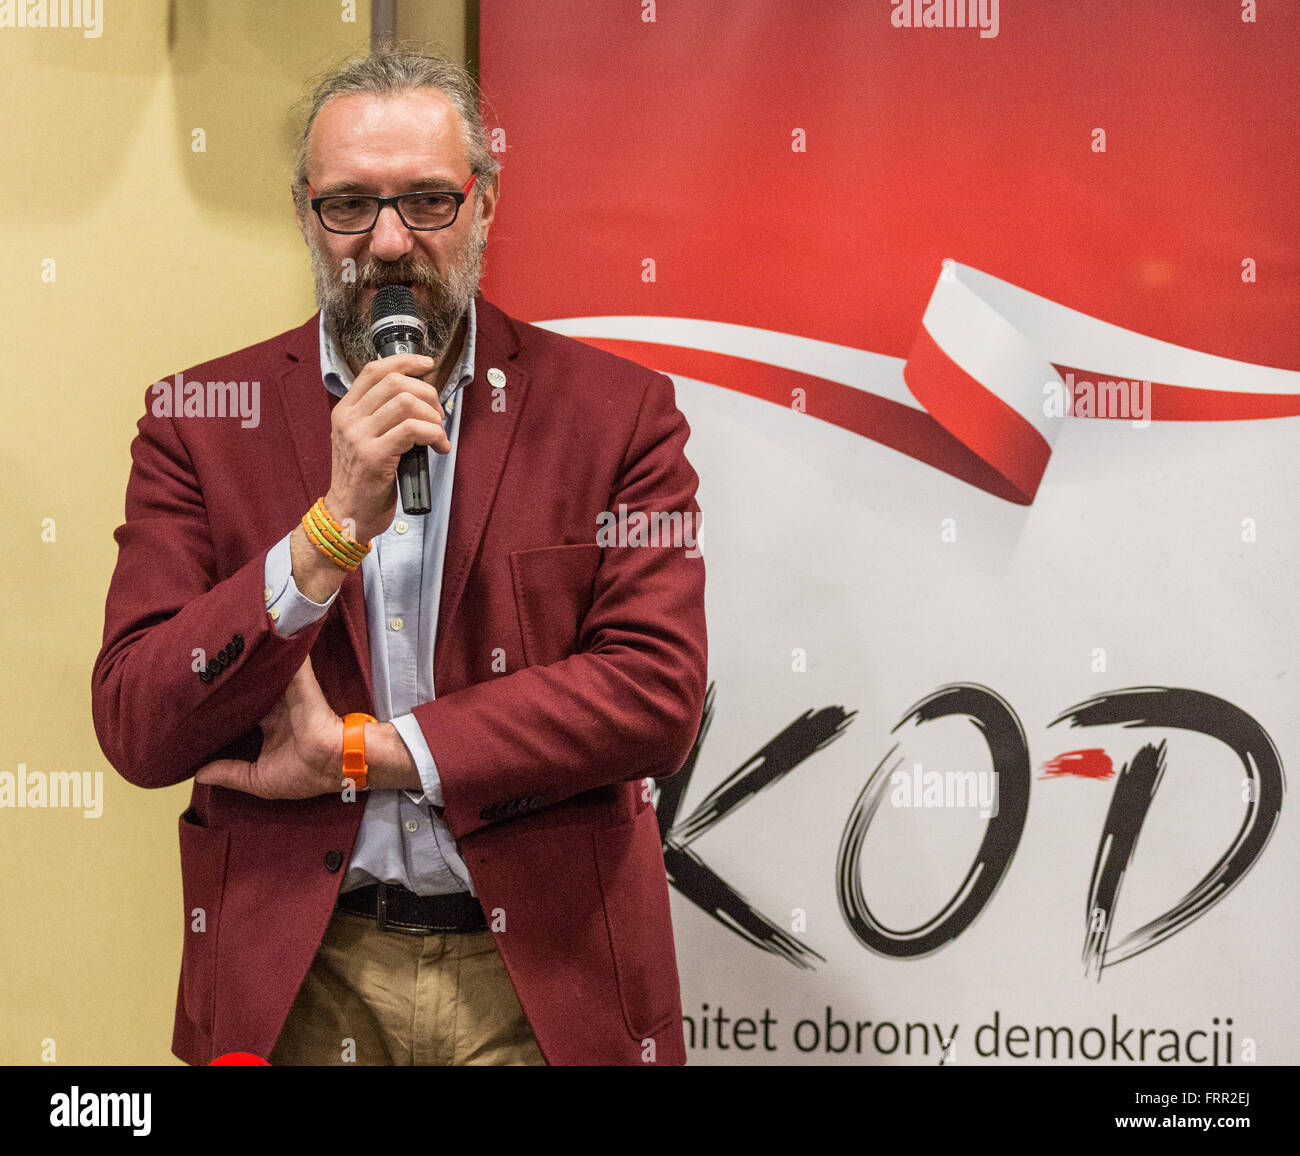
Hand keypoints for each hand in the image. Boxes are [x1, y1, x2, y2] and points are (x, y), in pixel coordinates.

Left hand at [194, 657, 343, 798]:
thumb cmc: (302, 774)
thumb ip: (229, 774)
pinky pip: (289, 661)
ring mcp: (290, 693)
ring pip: (265, 672)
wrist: (333, 763)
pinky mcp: (300, 683)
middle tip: (207, 668)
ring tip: (224, 645)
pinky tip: (262, 631)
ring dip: (251, 661)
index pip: (244, 711)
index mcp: (271, 727)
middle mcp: (278, 708)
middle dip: (234, 680)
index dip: (226, 706)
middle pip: (252, 688)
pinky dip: (279, 647)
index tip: (202, 701)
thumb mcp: (258, 780)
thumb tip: (199, 775)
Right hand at [325, 353, 447, 543]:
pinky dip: (434, 434)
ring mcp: (358, 437)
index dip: (404, 361)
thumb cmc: (364, 479)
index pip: (375, 370)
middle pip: (395, 382)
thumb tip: (420, 398)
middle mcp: (348, 419)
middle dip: (427, 394)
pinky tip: (438, 446)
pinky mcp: (374, 456)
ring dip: (432, 416)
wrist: (348, 515)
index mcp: (346, 410)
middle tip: (438, 415)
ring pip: (405, 402)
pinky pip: (413, 430)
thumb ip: (381, 417)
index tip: (427, 365)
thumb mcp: (363, 440)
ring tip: (438, 434)